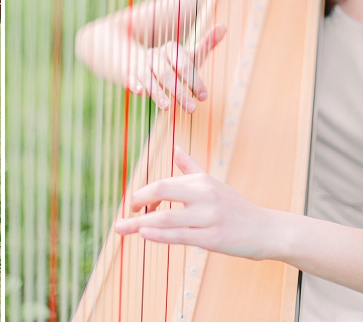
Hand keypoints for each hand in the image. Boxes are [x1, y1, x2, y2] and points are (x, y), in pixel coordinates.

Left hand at [114, 146, 273, 260]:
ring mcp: (209, 217)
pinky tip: (143, 234)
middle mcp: (204, 195)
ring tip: (121, 228)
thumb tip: (175, 149)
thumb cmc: (235, 207)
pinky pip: (180, 235)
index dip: (144, 194)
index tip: (134, 204)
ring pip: (167, 218)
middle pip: (162, 190)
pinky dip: (159, 235)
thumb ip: (190, 168)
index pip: (163, 184)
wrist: (267, 230)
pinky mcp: (213, 238)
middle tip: (124, 214)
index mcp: (201, 181)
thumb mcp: (213, 183)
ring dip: (139, 223)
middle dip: (138, 201)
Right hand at [129, 24, 225, 112]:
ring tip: (168, 108)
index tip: (204, 97)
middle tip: (192, 109)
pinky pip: (130, 79)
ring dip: (157, 92)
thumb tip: (224, 26)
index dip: (194, 80)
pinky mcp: (129, 76)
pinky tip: (139, 92)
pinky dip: (134, 84)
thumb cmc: (170, 61)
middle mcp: (154, 56)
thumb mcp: (187, 55)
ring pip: (148, 78)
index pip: (184, 64)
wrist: (135, 55)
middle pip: (166, 73)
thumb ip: (205, 44)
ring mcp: (140, 65)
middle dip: (179, 91)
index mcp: (171, 49)